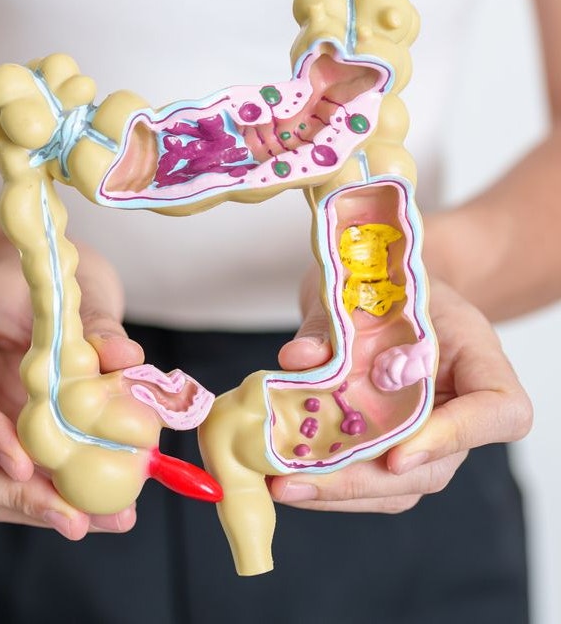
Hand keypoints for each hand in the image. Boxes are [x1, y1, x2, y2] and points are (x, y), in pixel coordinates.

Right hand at [0, 248, 143, 538]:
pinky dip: (62, 500)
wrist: (33, 277)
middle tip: (73, 516)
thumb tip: (125, 362)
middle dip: (14, 496)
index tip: (24, 459)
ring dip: (43, 510)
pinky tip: (109, 511)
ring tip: (107, 519)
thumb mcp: (62, 283)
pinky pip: (23, 486)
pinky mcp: (8, 447)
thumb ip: (91, 322)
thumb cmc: (36, 273)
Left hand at [270, 275, 533, 511]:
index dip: (455, 437)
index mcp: (480, 360)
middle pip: (435, 467)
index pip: (499, 412)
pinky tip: (281, 481)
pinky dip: (325, 486)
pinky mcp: (391, 450)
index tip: (397, 454)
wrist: (384, 289)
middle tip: (299, 480)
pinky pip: (368, 482)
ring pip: (398, 486)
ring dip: (337, 493)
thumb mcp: (363, 287)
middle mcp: (461, 409)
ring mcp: (429, 438)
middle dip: (363, 481)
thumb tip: (298, 359)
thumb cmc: (386, 285)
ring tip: (280, 486)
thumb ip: (332, 324)